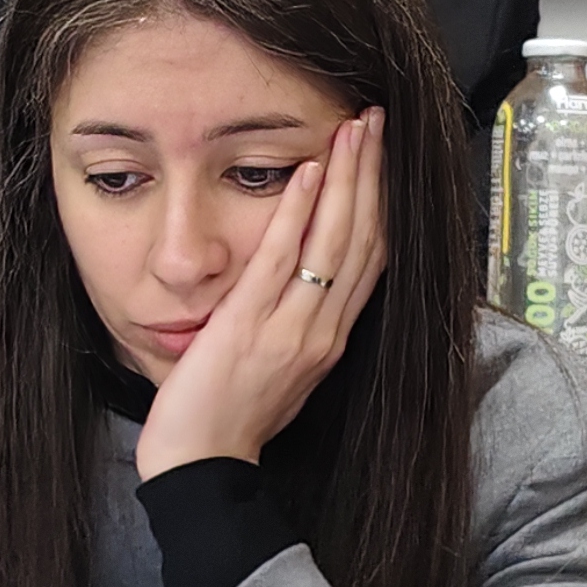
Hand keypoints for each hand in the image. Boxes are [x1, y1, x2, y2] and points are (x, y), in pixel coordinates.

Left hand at [136, 109, 387, 477]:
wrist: (202, 466)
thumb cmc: (231, 420)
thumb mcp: (281, 370)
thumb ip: (296, 327)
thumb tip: (301, 287)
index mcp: (331, 339)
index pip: (372, 258)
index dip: (382, 202)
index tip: (384, 156)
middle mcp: (323, 330)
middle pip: (365, 238)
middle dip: (374, 174)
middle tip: (377, 120)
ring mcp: (291, 327)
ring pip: (335, 240)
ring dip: (347, 177)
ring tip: (354, 128)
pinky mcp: (251, 324)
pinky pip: (282, 258)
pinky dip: (299, 210)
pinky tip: (310, 170)